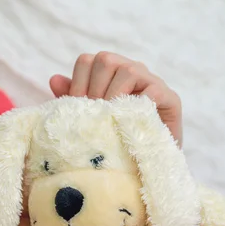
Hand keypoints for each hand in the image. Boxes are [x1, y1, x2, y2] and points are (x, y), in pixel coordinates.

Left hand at [50, 52, 182, 144]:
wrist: (148, 166)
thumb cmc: (117, 142)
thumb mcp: (91, 120)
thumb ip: (75, 100)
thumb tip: (54, 79)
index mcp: (110, 74)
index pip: (87, 61)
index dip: (77, 83)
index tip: (77, 109)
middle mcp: (132, 71)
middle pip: (106, 59)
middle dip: (94, 89)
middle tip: (94, 116)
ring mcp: (152, 82)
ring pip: (129, 70)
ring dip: (114, 96)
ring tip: (110, 119)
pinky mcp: (170, 98)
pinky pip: (153, 91)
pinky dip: (137, 106)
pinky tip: (128, 123)